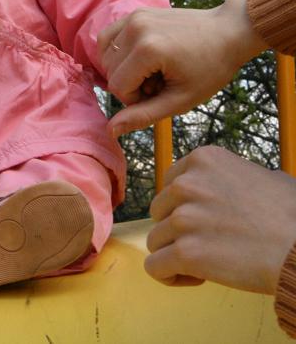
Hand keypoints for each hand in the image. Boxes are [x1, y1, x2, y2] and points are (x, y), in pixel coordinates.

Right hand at [99, 0, 266, 135]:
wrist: (229, 32)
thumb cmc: (211, 69)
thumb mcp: (181, 99)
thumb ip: (144, 115)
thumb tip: (110, 131)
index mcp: (148, 50)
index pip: (117, 87)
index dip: (136, 99)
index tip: (160, 93)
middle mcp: (135, 29)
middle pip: (110, 71)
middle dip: (130, 83)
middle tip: (160, 81)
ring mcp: (133, 17)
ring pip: (106, 55)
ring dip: (123, 68)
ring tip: (152, 68)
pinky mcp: (135, 12)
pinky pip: (109, 37)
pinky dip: (117, 52)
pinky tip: (139, 57)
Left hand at [145, 146, 295, 293]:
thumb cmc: (294, 217)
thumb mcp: (266, 177)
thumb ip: (236, 177)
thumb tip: (234, 184)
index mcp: (203, 160)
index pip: (170, 185)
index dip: (186, 208)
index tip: (210, 222)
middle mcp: (187, 184)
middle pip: (160, 213)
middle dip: (180, 231)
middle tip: (213, 243)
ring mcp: (184, 218)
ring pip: (156, 241)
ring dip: (178, 254)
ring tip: (210, 261)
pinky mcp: (185, 252)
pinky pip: (154, 267)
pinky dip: (169, 275)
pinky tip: (196, 277)